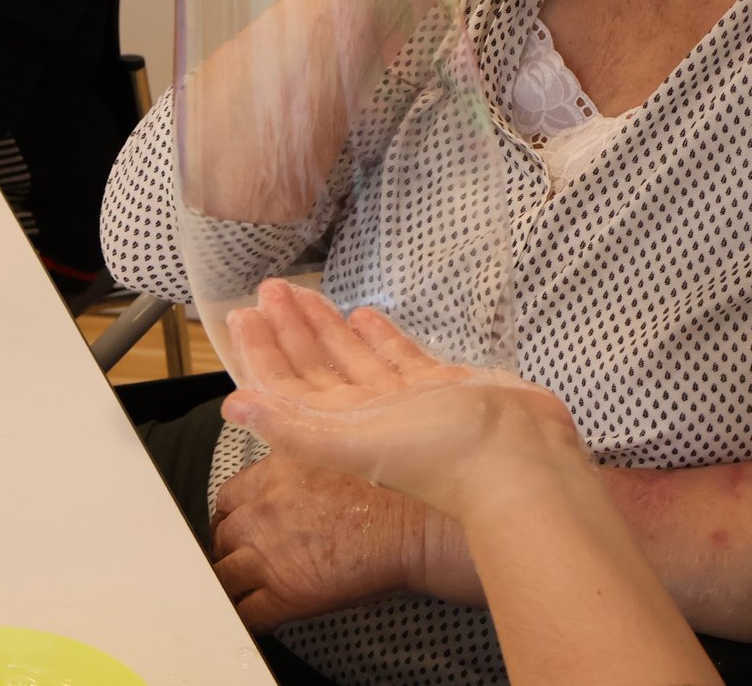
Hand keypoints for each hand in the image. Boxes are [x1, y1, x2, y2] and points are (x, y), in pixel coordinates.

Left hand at [210, 454, 434, 630]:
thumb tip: (284, 484)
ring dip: (233, 582)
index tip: (242, 524)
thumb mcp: (333, 453)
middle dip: (231, 547)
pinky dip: (248, 615)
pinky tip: (260, 613)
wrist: (415, 526)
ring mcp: (269, 553)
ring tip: (248, 587)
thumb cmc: (391, 490)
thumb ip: (297, 467)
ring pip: (224, 574)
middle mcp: (264, 509)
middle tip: (247, 556)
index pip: (227, 496)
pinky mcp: (284, 593)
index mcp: (275, 471)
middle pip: (221, 535)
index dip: (235, 514)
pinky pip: (247, 612)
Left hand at [221, 279, 587, 522]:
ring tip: (306, 294)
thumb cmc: (439, 456)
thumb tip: (234, 407)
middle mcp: (368, 416)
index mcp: (341, 429)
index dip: (263, 352)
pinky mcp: (441, 388)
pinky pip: (400, 357)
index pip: (287, 386)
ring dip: (328, 328)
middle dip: (291, 330)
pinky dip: (379, 336)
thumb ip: (294, 426)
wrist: (517, 461)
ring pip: (354, 357)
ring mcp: (405, 402)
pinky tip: (363, 315)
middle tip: (271, 290)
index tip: (243, 315)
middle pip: (316, 367)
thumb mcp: (355, 443)